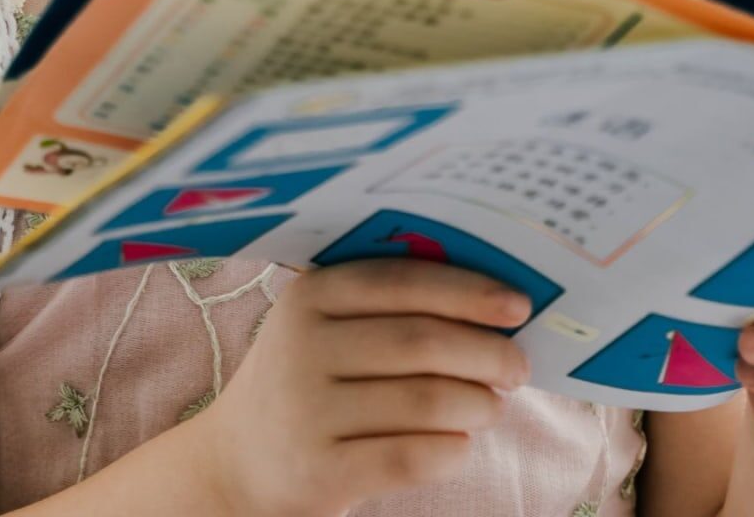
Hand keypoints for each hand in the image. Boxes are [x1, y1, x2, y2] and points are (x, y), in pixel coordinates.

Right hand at [179, 258, 534, 516]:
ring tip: (494, 406)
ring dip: (476, 404)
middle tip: (518, 365)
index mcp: (310, 296)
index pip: (403, 283)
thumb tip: (491, 304)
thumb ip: (388, 307)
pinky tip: (461, 445)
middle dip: (485, 352)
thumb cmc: (304, 383)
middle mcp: (303, 346)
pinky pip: (408, 457)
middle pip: (420, 341)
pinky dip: (449, 451)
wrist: (235, 463)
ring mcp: (308, 410)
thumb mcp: (323, 329)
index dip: (468, 292)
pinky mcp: (320, 470)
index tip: (519, 306)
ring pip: (423, 401)